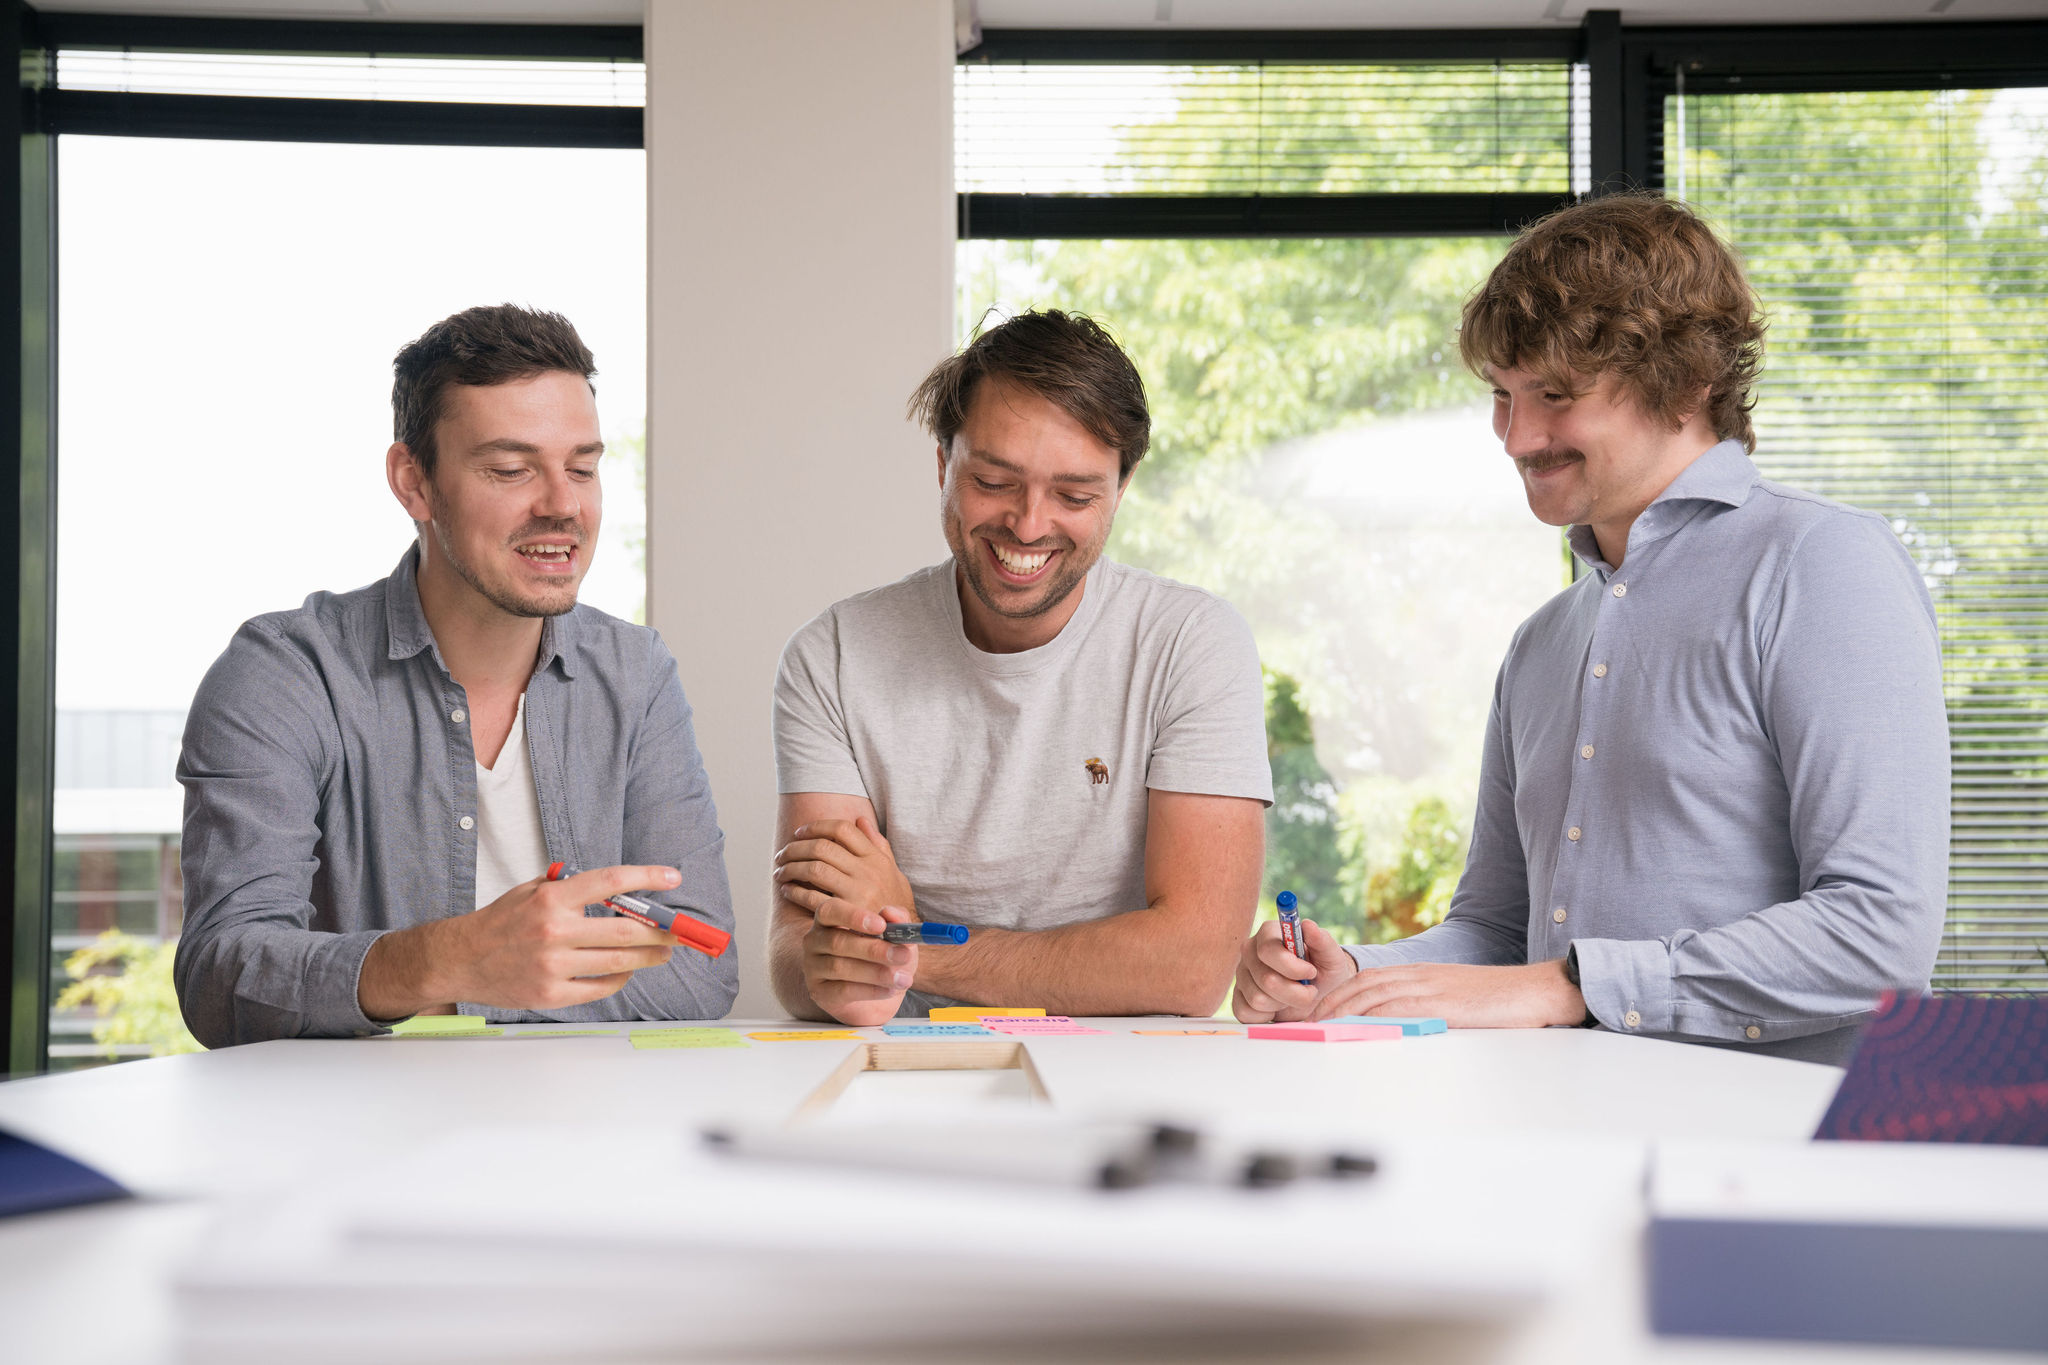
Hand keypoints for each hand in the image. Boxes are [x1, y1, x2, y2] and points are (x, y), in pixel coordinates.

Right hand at [360, 864, 681, 1017]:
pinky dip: (620, 979)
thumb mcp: (532, 891)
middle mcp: (554, 932)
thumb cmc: (500, 923)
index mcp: (551, 900)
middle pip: (626, 932)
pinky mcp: (551, 994)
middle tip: (677, 931)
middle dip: (660, 932)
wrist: (460, 960)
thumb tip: (621, 891)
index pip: (610, 882)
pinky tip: (626, 971)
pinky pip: (600, 988)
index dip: (647, 878)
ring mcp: (553, 966)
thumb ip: (572, 888)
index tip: (673, 878)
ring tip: (662, 952)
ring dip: (649, 957)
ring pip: (619, 963)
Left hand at [773, 815, 914, 922]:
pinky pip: (812, 897)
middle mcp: (867, 872)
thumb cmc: (895, 904)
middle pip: (822, 847)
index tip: (800, 832)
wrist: (902, 940)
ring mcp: (857, 893)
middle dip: (796, 847)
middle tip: (783, 854)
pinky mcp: (845, 914)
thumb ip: (878, 845)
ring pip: (814, 868)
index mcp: (876, 858)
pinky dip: (795, 891)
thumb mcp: (894, 872)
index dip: (816, 827)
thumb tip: (861, 820)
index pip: (842, 829)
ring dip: (791, 867)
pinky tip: (787, 890)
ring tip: (780, 871)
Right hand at [800, 902, 918, 1026]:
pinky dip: (869, 990)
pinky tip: (890, 991)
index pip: (830, 911)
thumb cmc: (884, 958)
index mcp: (829, 919)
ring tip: (903, 979)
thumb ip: (897, 921)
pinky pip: (842, 990)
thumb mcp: (897, 938)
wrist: (879, 996)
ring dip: (876, 973)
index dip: (853, 916)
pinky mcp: (819, 993)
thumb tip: (890, 912)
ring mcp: (813, 968)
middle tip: (903, 955)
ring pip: (839, 968)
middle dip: (873, 950)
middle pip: (837, 942)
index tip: (881, 925)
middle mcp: (815, 941)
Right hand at [1231, 917, 1357, 1022]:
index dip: (1292, 967)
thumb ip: (1322, 940)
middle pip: (1266, 979)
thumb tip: (1308, 925)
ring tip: (1292, 996)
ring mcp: (1241, 975)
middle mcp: (1250, 951)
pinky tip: (1277, 1007)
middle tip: (1308, 990)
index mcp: (1269, 934)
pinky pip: (1246, 1013)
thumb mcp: (1332, 957)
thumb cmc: (1323, 971)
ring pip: (1258, 1000)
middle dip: (1295, 993)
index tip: (1311, 973)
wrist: (1315, 994)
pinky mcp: (1237, 997)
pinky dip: (1268, 1016)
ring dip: (1283, 1004)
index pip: (1268, 950)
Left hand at [1310, 959, 1584, 1028]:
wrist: (1537, 991)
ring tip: (1319, 1026)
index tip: (1318, 1011)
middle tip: (1306, 1021)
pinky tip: (1354, 1026)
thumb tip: (1399, 1027)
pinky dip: (1372, 1016)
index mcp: (1421, 973)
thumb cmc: (1499, 1001)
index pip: (1368, 979)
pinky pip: (1399, 1007)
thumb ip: (1426, 1007)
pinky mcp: (1443, 1003)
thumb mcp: (1455, 998)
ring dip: (1341, 1009)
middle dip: (1330, 1002)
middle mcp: (1420, 975)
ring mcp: (1431, 987)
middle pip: (1363, 984)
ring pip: (1374, 994)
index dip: (1339, 993)